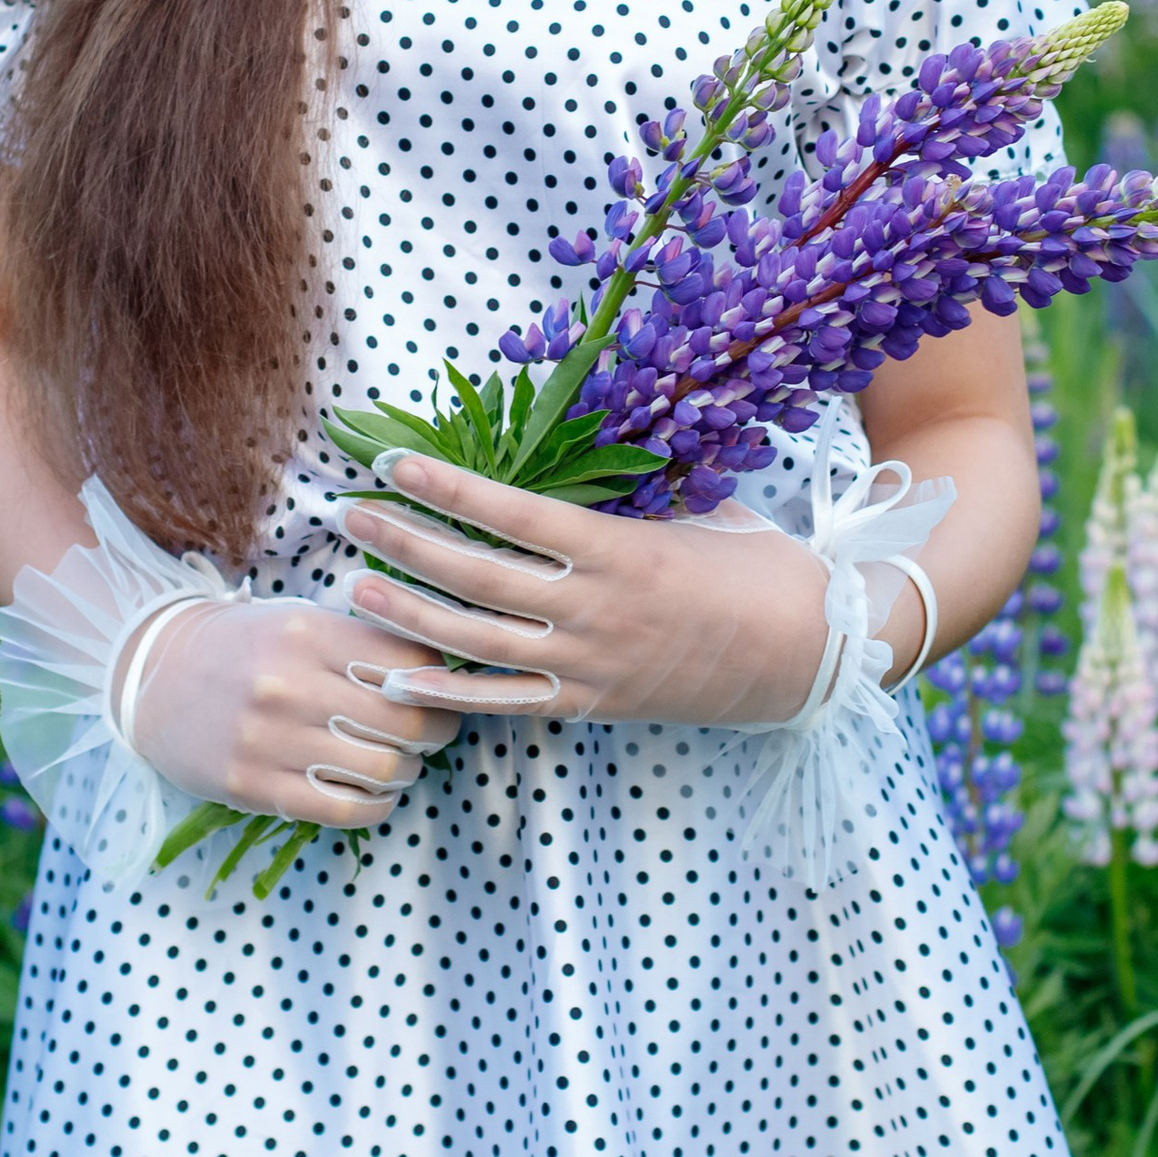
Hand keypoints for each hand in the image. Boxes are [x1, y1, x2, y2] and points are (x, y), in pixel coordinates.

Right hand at [122, 595, 530, 830]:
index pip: (411, 659)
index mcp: (308, 631)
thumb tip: (440, 672)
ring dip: (406, 772)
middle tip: (429, 734)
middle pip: (406, 720)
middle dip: (434, 732)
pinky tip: (371, 793)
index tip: (437, 690)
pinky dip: (374, 806)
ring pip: (383, 769)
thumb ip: (360, 641)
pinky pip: (344, 810)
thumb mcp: (296, 620)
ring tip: (397, 763)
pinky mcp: (251, 786)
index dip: (438, 680)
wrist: (151, 675)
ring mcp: (269, 739)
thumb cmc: (241, 646)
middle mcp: (290, 683)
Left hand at [337, 457, 844, 728]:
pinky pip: (507, 701)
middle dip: (405, 541)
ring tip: (354, 584)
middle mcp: (597, 607)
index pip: (512, 512)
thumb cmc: (756, 565)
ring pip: (479, 637)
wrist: (808, 652)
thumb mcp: (695, 509)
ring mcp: (592, 662)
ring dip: (410, 609)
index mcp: (621, 548)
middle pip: (478, 574)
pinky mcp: (594, 704)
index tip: (393, 462)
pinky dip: (447, 693)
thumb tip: (566, 452)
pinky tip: (396, 676)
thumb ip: (627, 491)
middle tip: (348, 515)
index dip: (446, 487)